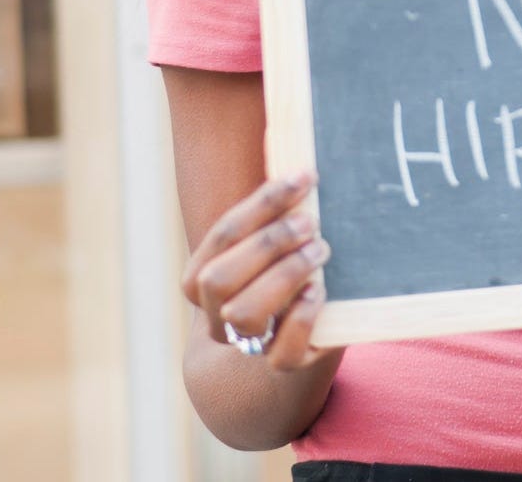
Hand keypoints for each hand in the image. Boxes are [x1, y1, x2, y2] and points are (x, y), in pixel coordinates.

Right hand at [182, 170, 335, 372]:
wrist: (289, 353)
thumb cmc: (283, 278)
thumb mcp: (270, 247)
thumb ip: (273, 213)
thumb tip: (295, 154)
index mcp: (202, 276)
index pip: (224, 234)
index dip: (263, 203)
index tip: (304, 178)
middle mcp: (215, 314)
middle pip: (219, 279)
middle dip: (267, 244)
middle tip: (310, 221)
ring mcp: (246, 345)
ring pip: (243, 315)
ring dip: (283, 276)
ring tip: (319, 250)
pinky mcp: (283, 367)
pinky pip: (281, 355)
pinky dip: (300, 320)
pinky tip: (318, 293)